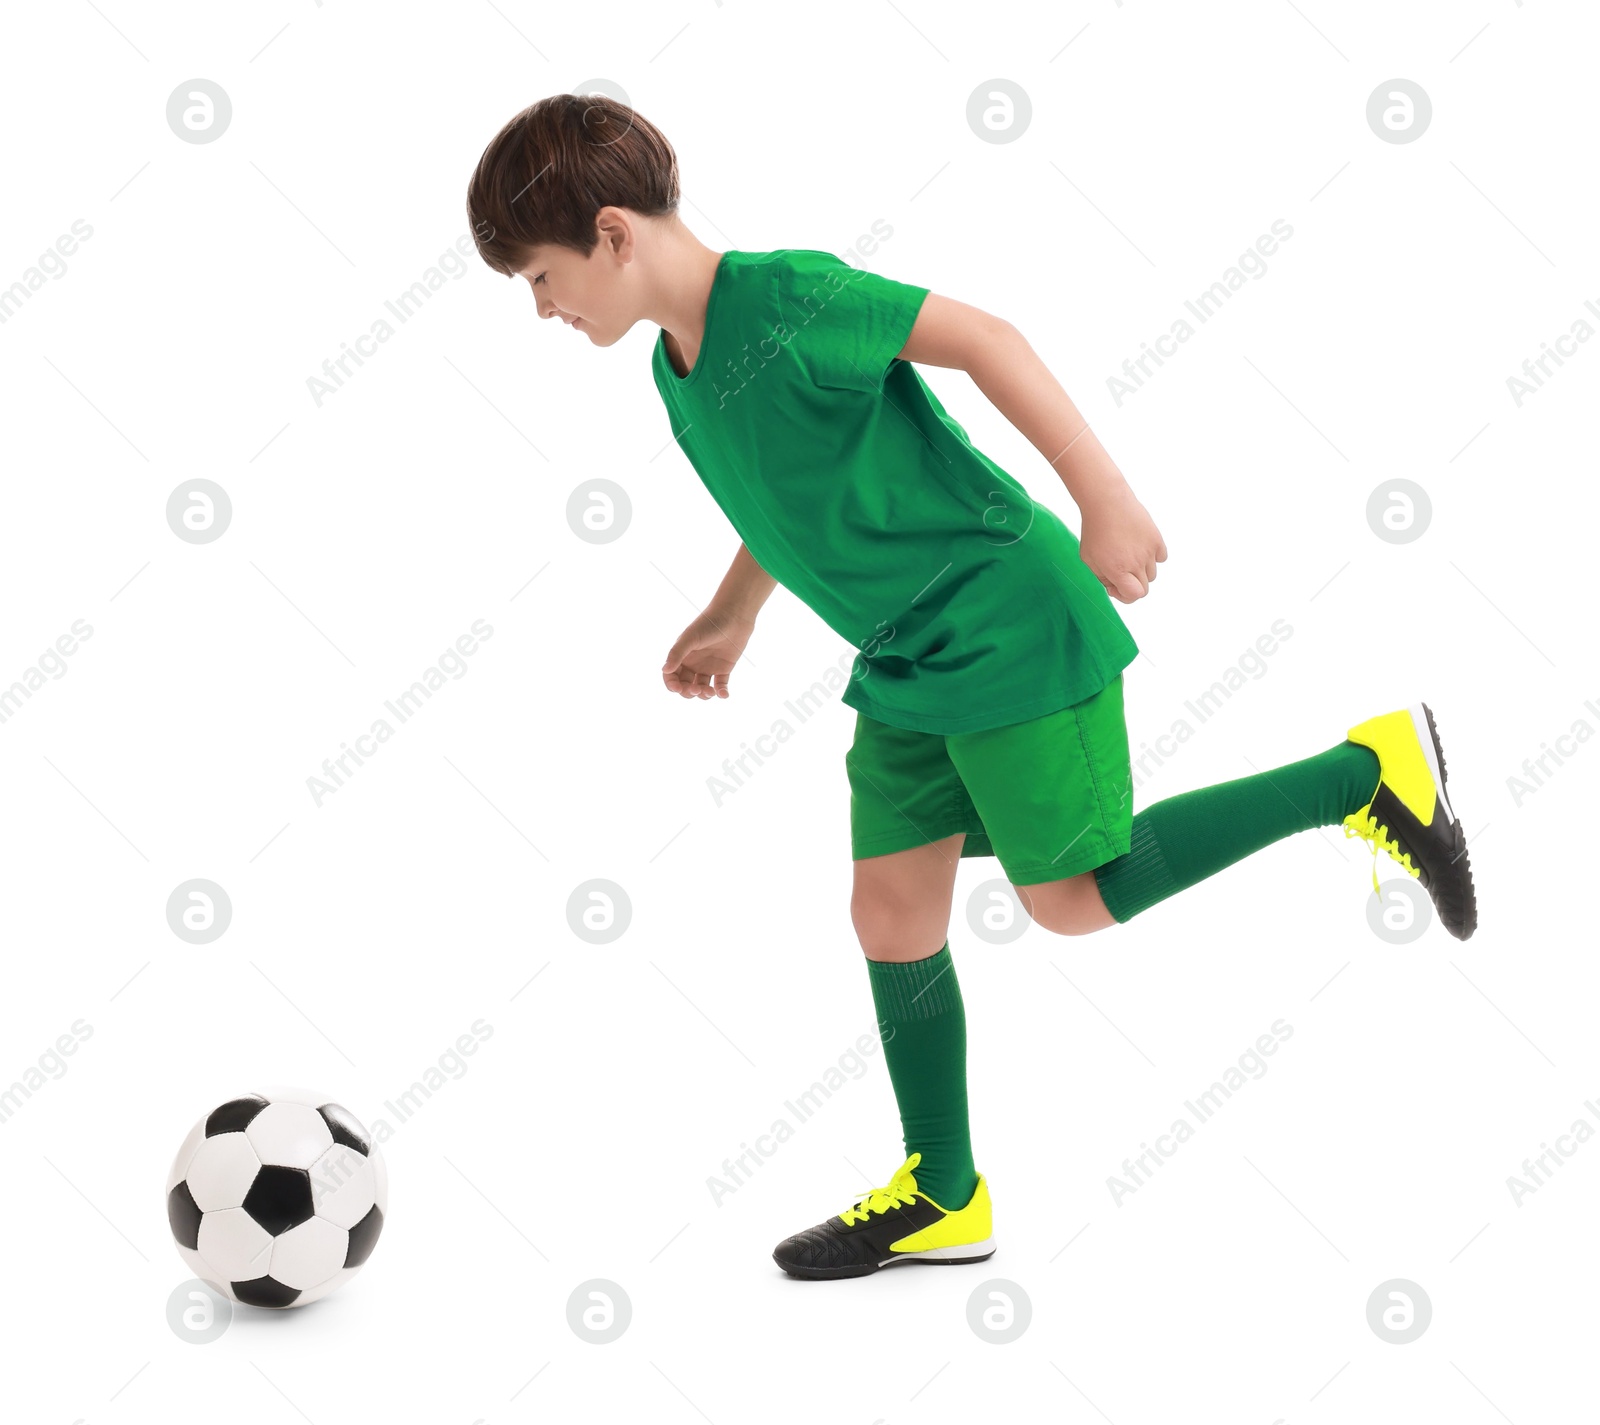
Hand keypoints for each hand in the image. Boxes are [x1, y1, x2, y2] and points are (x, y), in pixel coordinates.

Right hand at [661, 607, 753, 699]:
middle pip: (685, 686)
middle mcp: (693, 663)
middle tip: (697, 689)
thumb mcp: (690, 638)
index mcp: (682, 656)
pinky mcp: (724, 669)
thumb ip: (677, 653)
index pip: (671, 676)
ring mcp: (708, 667)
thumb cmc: (709, 623)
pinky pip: (720, 686)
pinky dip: (721, 693)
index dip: (672, 685)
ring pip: (702, 688)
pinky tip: (724, 695)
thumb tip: (665, 670)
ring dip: (704, 695)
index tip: (678, 689)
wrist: (734, 616)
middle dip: (689, 692)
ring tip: (710, 692)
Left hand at [1079, 483, 1166, 602]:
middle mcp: (1136, 563)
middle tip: (1121, 571)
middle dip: (1132, 584)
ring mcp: (1149, 551)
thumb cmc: (1094, 530)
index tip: (1114, 585)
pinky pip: (1161, 558)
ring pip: (1152, 574)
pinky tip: (1140, 547)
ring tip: (1128, 555)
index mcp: (1117, 570)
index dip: (1124, 596)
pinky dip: (1153, 557)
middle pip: (1144, 588)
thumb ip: (1102, 578)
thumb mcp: (1088, 558)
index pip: (1134, 596)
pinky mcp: (1157, 538)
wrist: (1107, 501)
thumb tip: (1115, 588)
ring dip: (1141, 570)